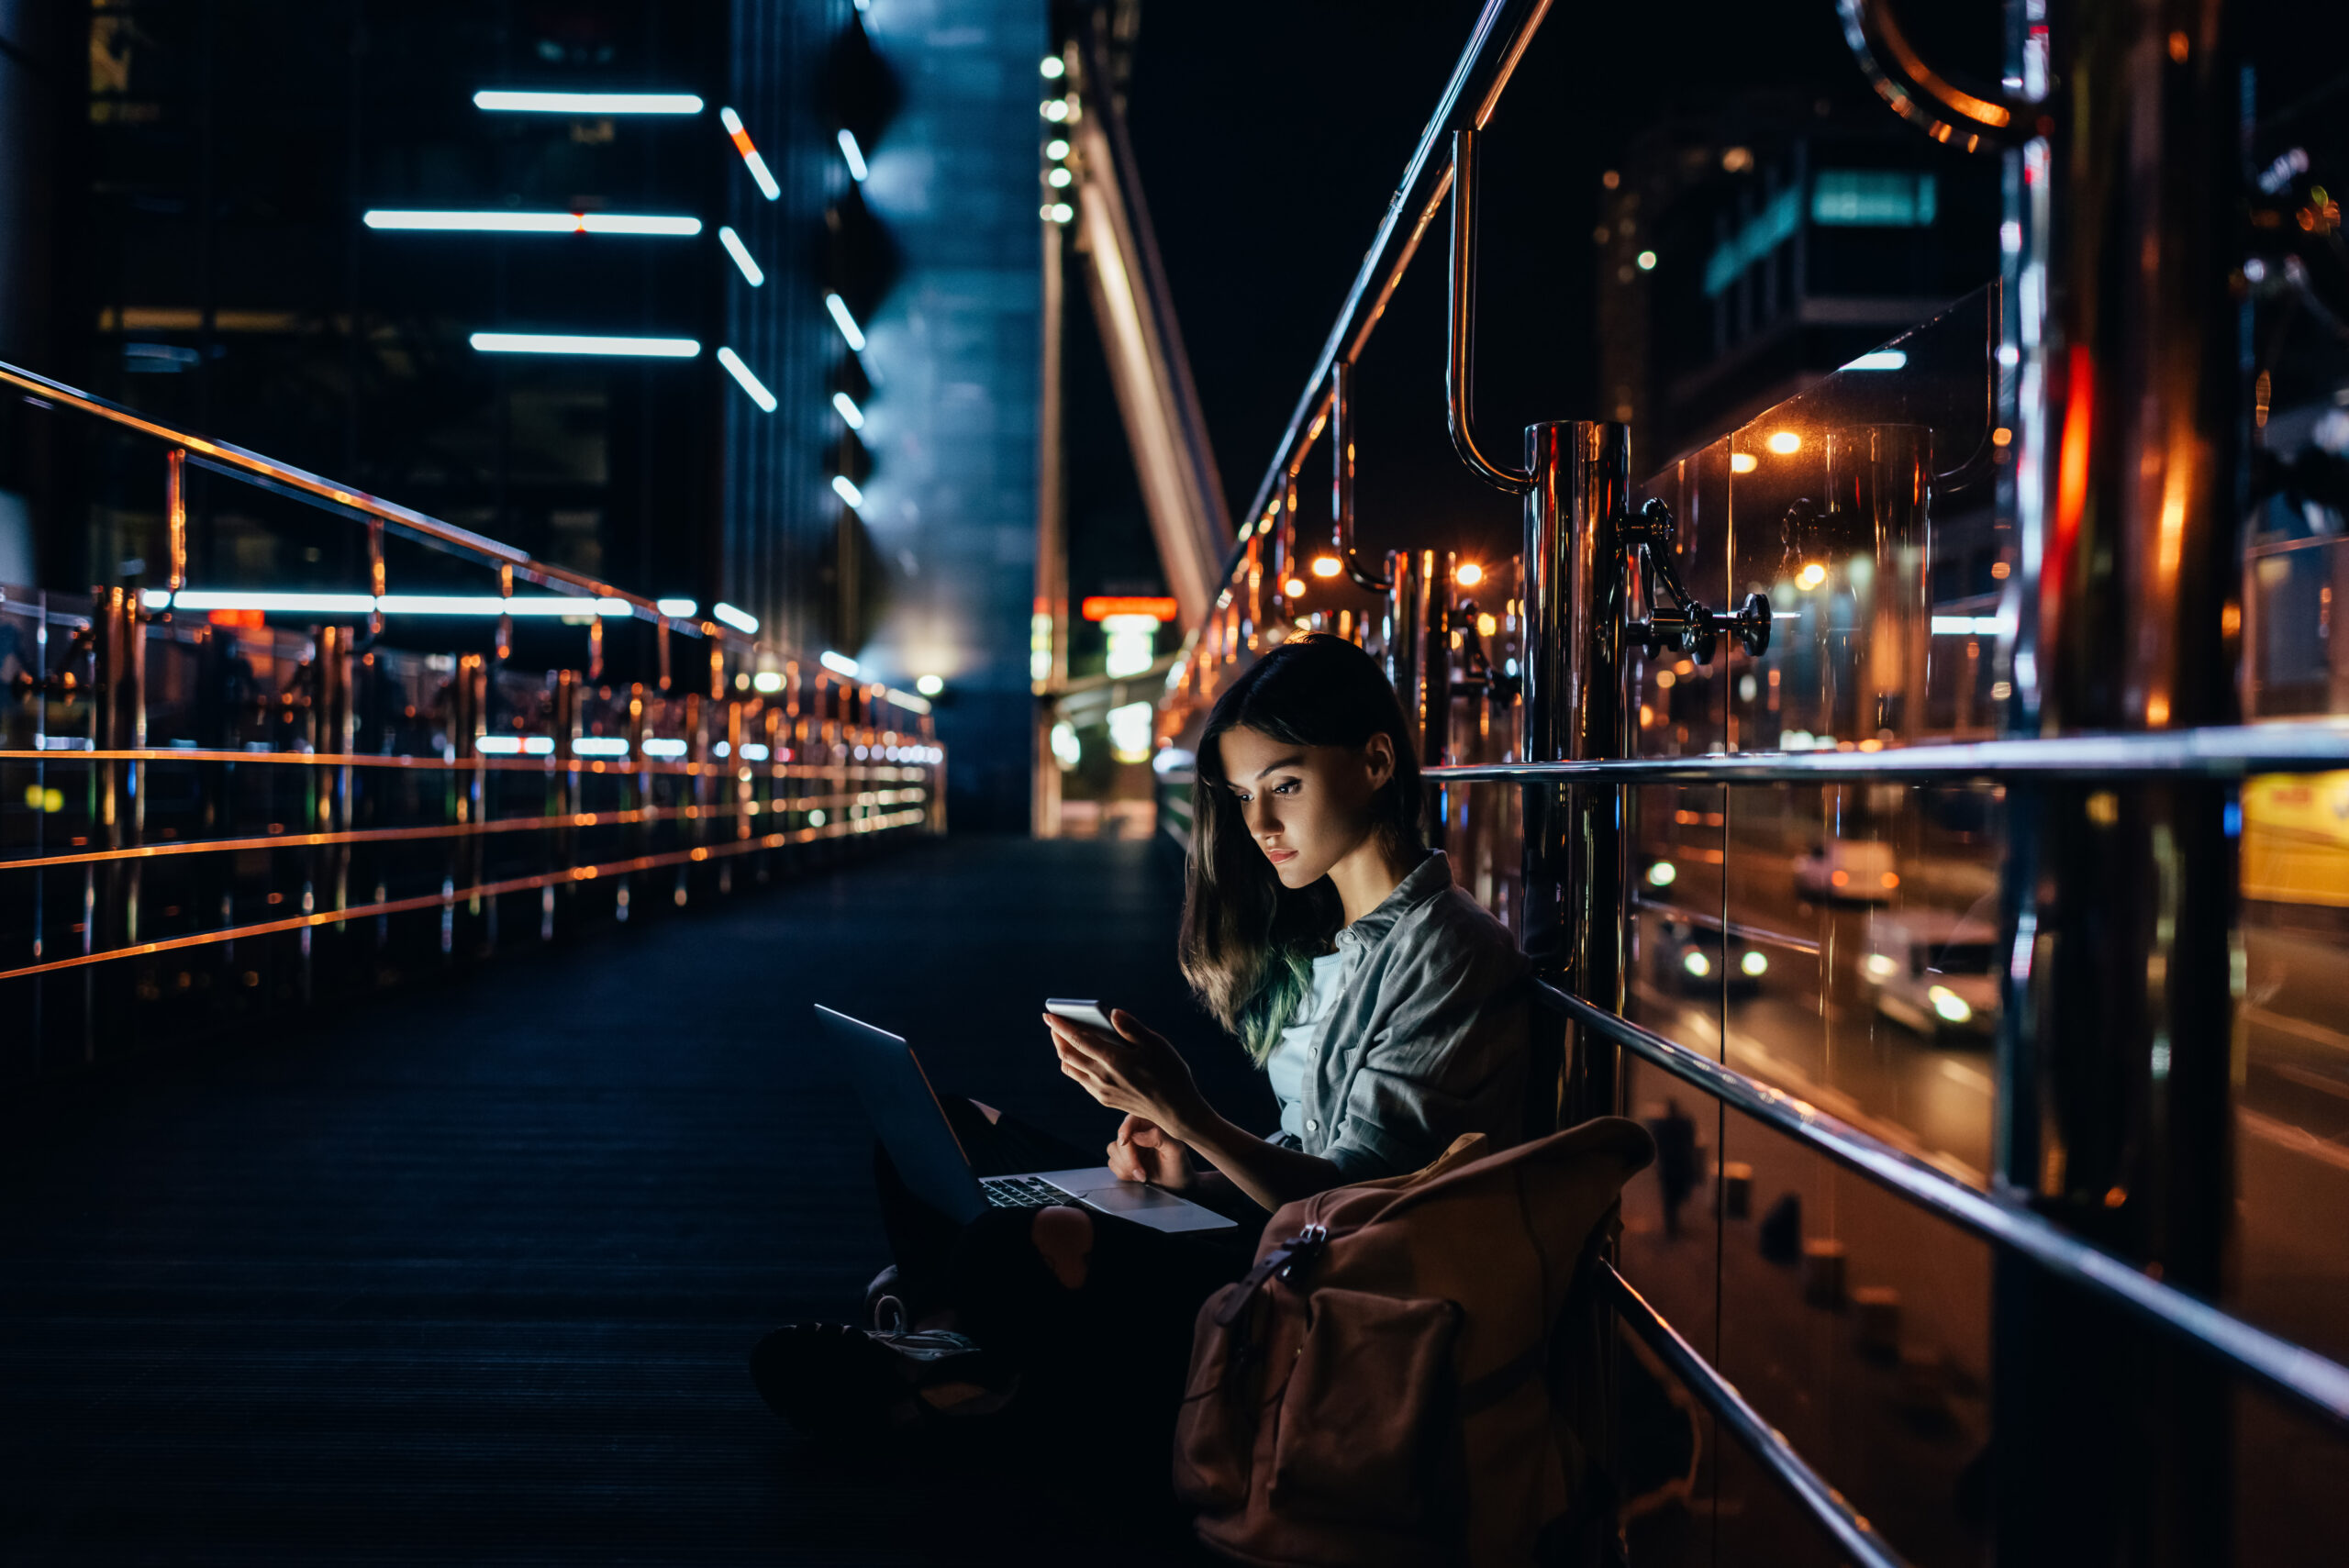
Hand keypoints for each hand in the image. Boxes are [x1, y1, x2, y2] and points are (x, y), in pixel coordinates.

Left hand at [1043, 1008, 1206, 1137]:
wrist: (1176, 1110)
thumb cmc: (1170, 1073)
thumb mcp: (1156, 1044)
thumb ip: (1131, 1028)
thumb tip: (1111, 1012)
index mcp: (1113, 1060)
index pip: (1078, 1039)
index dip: (1061, 1025)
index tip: (1049, 1014)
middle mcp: (1102, 1077)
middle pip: (1068, 1054)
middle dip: (1057, 1036)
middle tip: (1053, 1021)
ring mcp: (1101, 1090)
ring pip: (1071, 1068)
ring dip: (1063, 1051)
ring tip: (1063, 1037)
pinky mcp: (1105, 1099)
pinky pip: (1081, 1080)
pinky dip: (1074, 1065)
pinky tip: (1081, 1057)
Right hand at [1106, 1114, 1193, 1188]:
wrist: (1178, 1186)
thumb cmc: (1180, 1166)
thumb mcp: (1175, 1150)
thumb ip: (1158, 1138)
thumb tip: (1136, 1135)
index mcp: (1152, 1124)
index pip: (1132, 1119)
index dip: (1125, 1128)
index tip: (1124, 1141)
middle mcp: (1139, 1133)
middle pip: (1120, 1138)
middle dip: (1128, 1158)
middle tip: (1142, 1173)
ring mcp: (1131, 1147)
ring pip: (1113, 1150)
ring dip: (1125, 1167)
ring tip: (1143, 1176)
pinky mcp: (1125, 1160)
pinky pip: (1113, 1163)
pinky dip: (1123, 1173)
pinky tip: (1137, 1177)